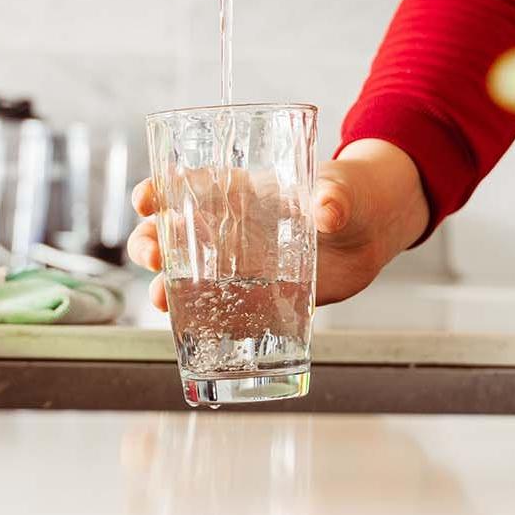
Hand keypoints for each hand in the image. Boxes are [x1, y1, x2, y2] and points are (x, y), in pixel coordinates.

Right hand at [126, 138, 429, 310]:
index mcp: (241, 190)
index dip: (160, 189)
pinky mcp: (256, 295)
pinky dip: (198, 318)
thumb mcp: (342, 190)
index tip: (145, 199)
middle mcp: (230, 227)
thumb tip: (328, 210)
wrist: (369, 236)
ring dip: (164, 284)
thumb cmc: (348, 198)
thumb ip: (333, 198)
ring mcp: (239, 264)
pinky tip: (188, 328)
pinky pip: (218, 307)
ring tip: (159, 297)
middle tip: (152, 255)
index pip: (188, 185)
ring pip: (186, 273)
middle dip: (150, 241)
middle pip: (173, 232)